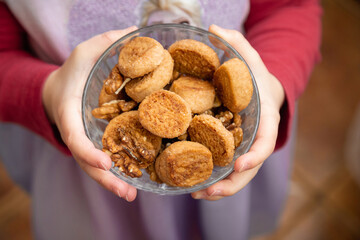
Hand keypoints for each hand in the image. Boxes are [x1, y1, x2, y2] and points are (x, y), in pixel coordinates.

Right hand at [42, 27, 137, 201]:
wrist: (61, 88)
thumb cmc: (72, 70)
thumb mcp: (84, 52)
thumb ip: (106, 43)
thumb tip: (137, 33)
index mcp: (70, 113)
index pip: (75, 137)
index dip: (88, 152)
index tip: (104, 163)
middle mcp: (77, 131)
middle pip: (87, 162)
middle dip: (106, 180)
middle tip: (127, 194)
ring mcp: (86, 140)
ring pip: (96, 167)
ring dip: (113, 183)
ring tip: (133, 195)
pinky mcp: (96, 142)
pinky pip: (105, 159)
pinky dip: (117, 172)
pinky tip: (136, 180)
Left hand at [192, 25, 284, 199]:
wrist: (259, 92)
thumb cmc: (254, 77)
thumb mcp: (250, 58)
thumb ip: (237, 44)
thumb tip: (214, 28)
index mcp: (265, 119)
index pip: (265, 143)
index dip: (254, 157)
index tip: (237, 166)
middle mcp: (256, 138)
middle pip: (249, 169)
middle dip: (230, 184)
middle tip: (207, 191)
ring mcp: (245, 148)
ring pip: (236, 177)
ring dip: (217, 189)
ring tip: (194, 193)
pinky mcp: (232, 151)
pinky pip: (224, 170)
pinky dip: (211, 180)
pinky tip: (192, 184)